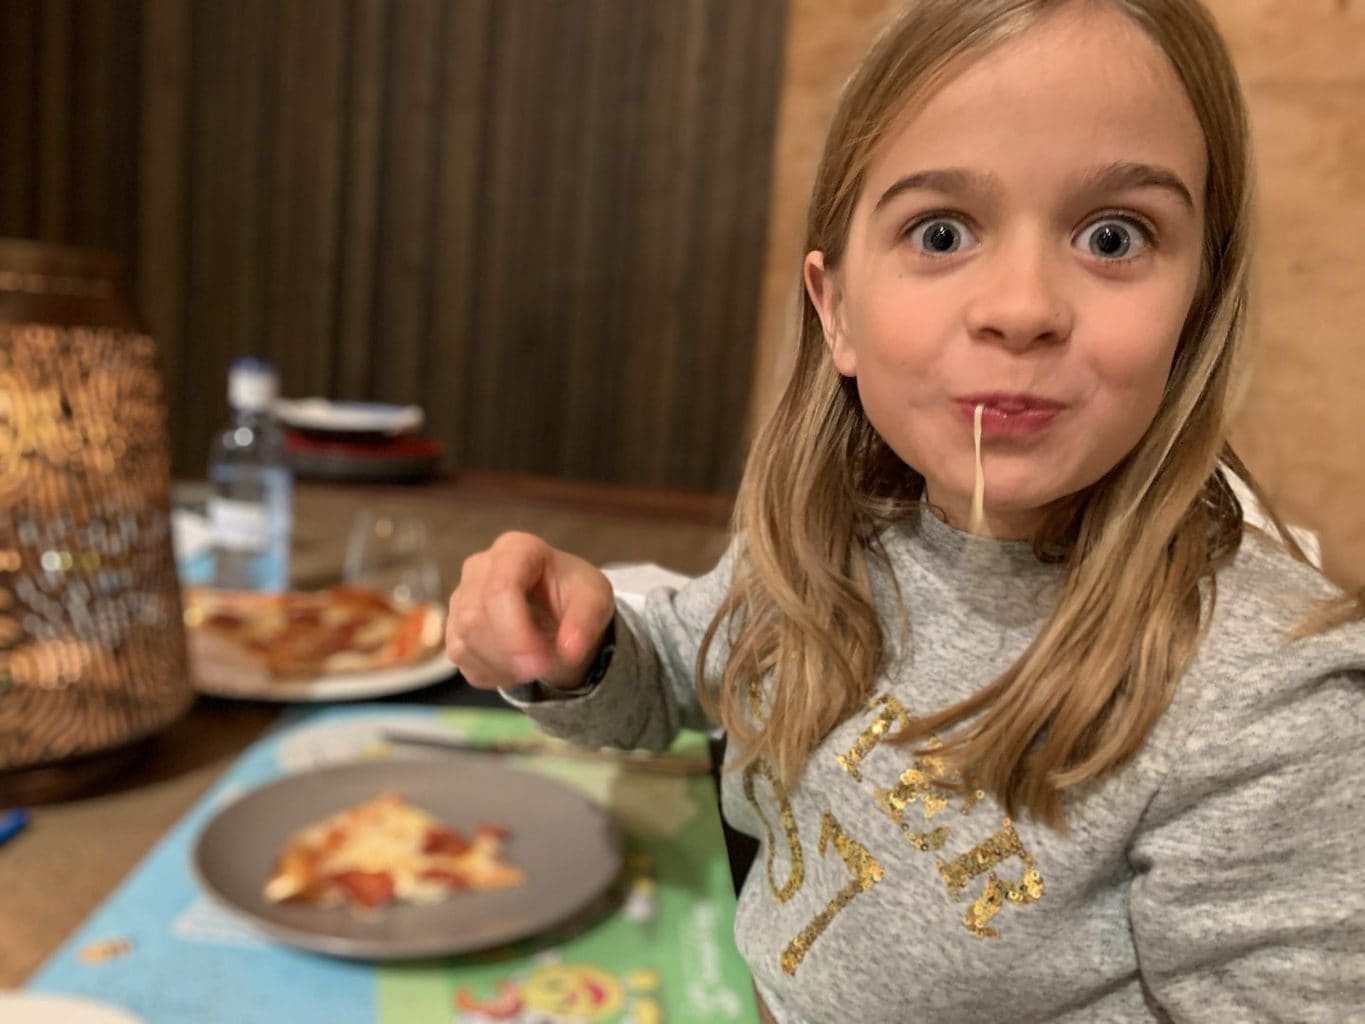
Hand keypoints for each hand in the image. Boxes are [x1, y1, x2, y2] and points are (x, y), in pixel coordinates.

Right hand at [446, 531, 614, 689]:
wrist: (557, 610)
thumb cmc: (573, 595)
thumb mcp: (595, 601)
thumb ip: (586, 622)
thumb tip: (570, 651)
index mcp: (516, 549)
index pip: (500, 589)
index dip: (515, 632)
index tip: (541, 663)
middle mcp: (479, 567)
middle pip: (474, 618)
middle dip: (508, 654)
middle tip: (542, 669)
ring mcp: (460, 596)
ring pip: (462, 641)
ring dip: (501, 666)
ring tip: (533, 665)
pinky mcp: (453, 625)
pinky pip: (461, 658)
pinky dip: (490, 673)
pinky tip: (515, 666)